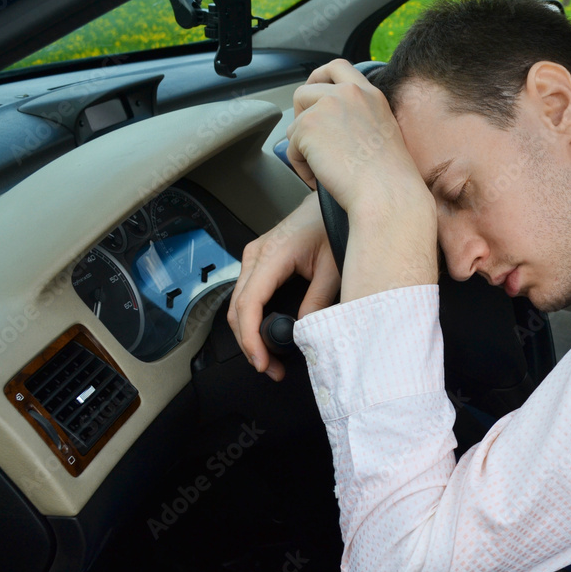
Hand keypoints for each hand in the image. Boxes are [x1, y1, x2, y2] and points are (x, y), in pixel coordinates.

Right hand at [227, 192, 338, 380]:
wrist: (331, 202)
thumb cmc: (332, 224)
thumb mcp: (333, 267)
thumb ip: (318, 300)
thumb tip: (305, 329)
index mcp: (272, 254)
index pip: (249, 303)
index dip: (251, 338)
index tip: (261, 361)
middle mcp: (256, 255)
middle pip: (237, 309)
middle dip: (249, 345)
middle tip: (270, 368)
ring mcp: (255, 257)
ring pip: (238, 304)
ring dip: (249, 335)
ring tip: (270, 359)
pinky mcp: (260, 262)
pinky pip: (247, 295)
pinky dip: (252, 319)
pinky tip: (266, 335)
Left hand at [287, 59, 438, 301]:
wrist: (387, 194)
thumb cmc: (391, 179)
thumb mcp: (384, 133)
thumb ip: (360, 118)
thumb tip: (332, 127)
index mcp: (370, 94)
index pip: (337, 67)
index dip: (319, 78)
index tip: (314, 92)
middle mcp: (347, 93)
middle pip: (306, 90)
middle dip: (301, 114)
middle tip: (309, 139)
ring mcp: (326, 106)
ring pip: (295, 123)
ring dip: (303, 148)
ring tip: (323, 171)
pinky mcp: (308, 126)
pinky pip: (290, 148)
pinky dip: (301, 168)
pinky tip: (320, 181)